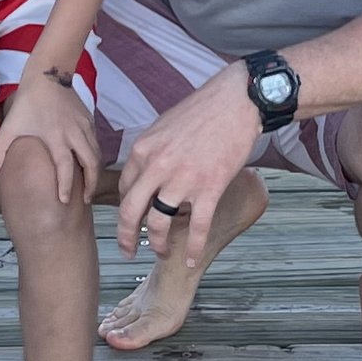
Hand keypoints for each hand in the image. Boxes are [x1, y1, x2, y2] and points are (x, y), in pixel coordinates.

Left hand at [0, 69, 100, 203]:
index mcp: (55, 137)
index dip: (65, 186)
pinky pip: (96, 144)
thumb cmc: (28, 102)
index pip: (64, 167)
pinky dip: (96, 157)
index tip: (64, 201)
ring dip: (95, 172)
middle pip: (91, 164)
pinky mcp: (90, 121)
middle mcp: (74, 134)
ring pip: (97, 155)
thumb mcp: (10, 125)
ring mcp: (85, 127)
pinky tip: (90, 166)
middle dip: (90, 184)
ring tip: (89, 187)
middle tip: (85, 200)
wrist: (49, 74)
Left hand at [116, 64, 260, 258]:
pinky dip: (192, 248)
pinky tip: (190, 260)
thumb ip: (152, 151)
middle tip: (128, 251)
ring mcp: (183, 179)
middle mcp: (157, 166)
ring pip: (159, 223)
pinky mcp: (210, 188)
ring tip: (161, 252)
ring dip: (158, 244)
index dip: (127, 208)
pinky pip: (197, 227)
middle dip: (126, 237)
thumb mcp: (164, 126)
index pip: (124, 189)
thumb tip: (146, 172)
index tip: (131, 219)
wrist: (237, 100)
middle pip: (131, 212)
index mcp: (143, 150)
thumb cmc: (203, 110)